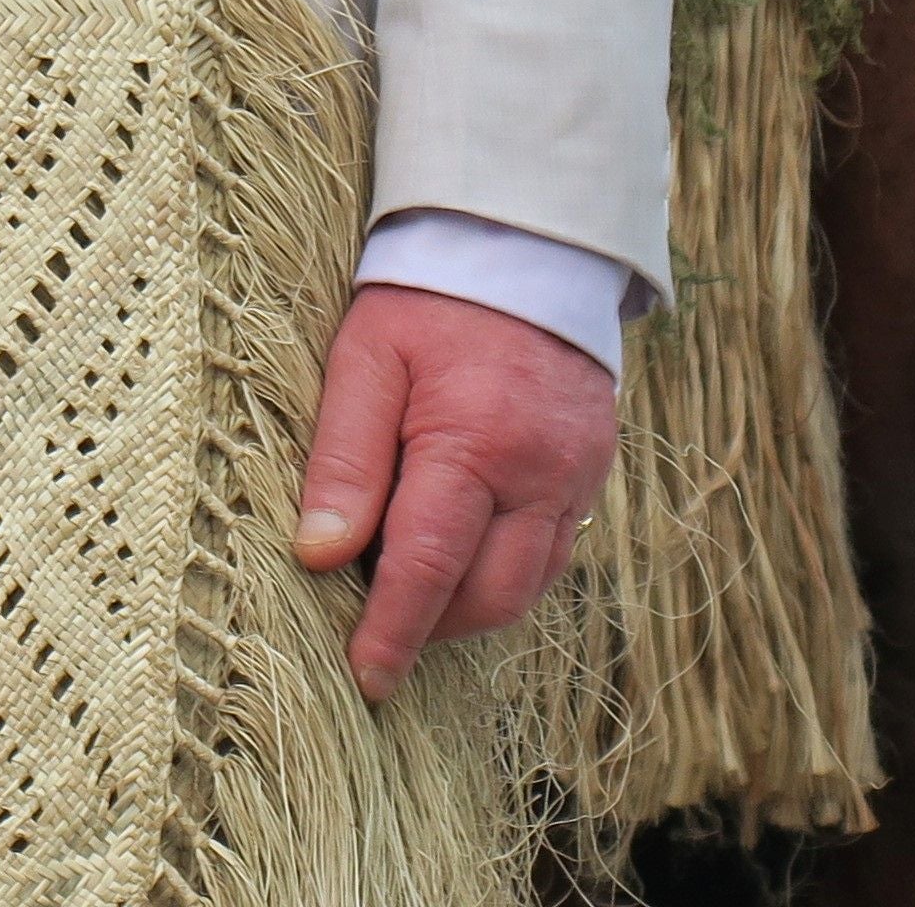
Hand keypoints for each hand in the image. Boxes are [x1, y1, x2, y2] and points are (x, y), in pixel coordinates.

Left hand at [295, 283, 616, 698]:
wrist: (525, 238)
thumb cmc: (427, 294)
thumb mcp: (364, 358)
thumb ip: (345, 459)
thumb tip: (320, 555)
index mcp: (477, 442)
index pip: (430, 569)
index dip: (394, 633)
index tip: (364, 676)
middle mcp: (542, 472)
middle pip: (490, 596)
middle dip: (432, 626)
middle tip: (370, 618)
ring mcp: (579, 475)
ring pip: (528, 584)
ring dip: (469, 604)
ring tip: (407, 585)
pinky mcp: (594, 470)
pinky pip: (552, 551)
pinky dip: (503, 569)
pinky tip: (457, 549)